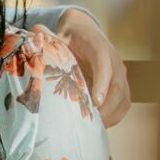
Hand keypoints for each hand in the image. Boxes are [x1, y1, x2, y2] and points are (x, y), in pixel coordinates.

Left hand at [57, 8, 130, 126]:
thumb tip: (35, 31)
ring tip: (92, 128)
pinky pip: (124, 103)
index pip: (104, 66)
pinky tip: (98, 125)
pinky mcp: (122, 85)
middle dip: (106, 107)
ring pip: (123, 97)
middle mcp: (115, 60)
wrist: (87, 32)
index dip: (102, 84)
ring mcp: (121, 74)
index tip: (96, 102)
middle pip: (118, 86)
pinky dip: (114, 116)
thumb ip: (49, 38)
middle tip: (90, 123)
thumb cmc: (71, 37)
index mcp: (99, 47)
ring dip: (111, 114)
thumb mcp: (60, 36)